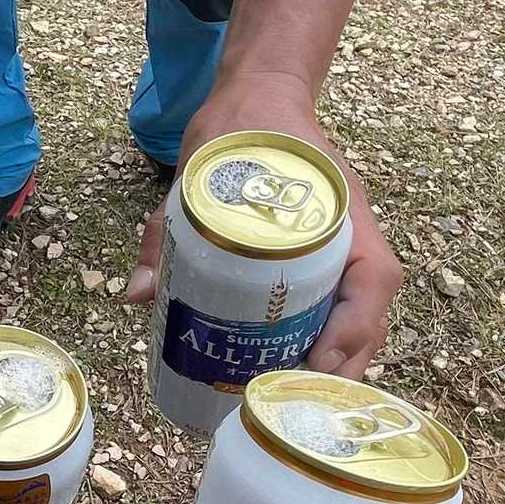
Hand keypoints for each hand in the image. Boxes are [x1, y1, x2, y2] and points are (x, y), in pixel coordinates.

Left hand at [125, 71, 401, 380]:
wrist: (262, 96)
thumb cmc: (240, 130)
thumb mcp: (195, 177)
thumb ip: (164, 232)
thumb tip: (133, 295)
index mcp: (341, 212)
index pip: (372, 280)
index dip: (351, 328)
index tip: (316, 361)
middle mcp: (357, 238)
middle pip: (370, 319)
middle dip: (341, 371)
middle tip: (291, 407)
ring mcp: (349, 254)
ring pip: (361, 325)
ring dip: (334, 371)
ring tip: (288, 406)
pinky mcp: (332, 267)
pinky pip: (342, 317)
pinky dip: (325, 354)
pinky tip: (288, 381)